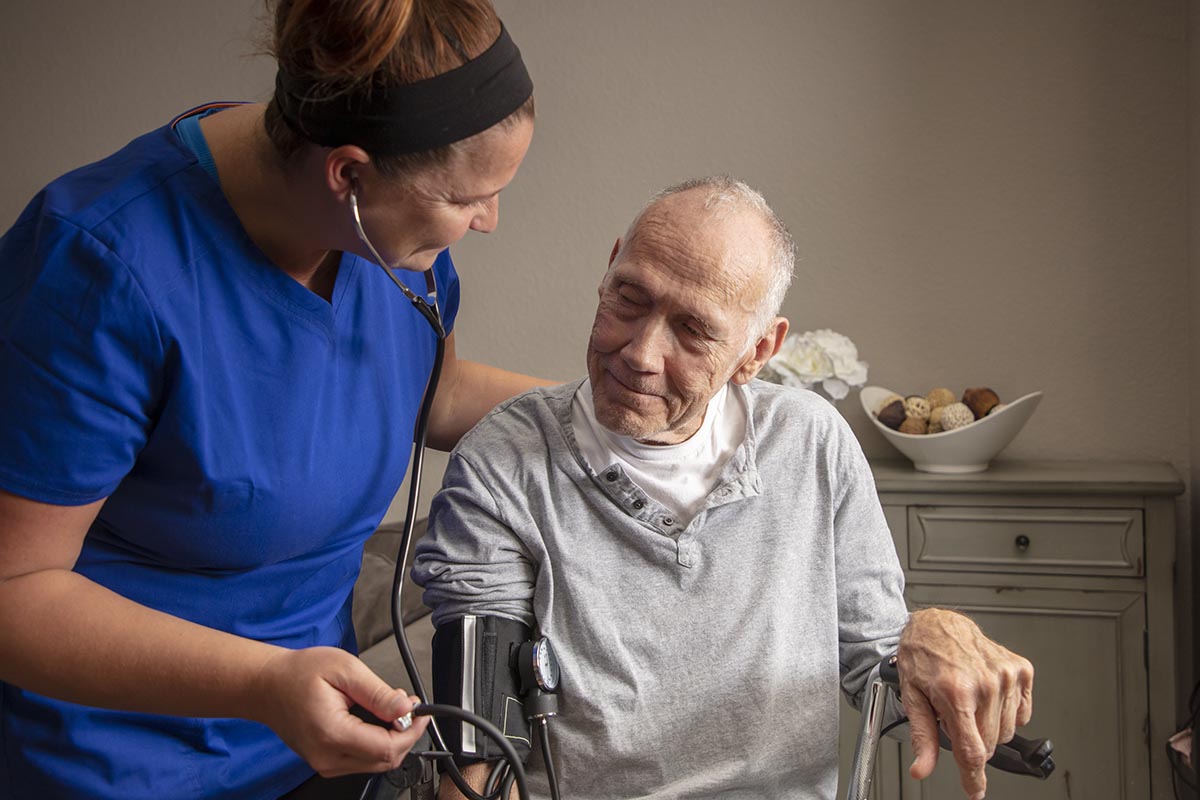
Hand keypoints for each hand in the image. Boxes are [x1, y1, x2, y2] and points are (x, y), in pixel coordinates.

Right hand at [247, 646, 429, 776]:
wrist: (266, 685)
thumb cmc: (298, 673)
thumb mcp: (344, 669)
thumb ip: (378, 693)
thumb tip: (406, 709)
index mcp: (332, 733)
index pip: (387, 748)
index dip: (411, 730)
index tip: (420, 710)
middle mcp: (327, 756)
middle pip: (385, 760)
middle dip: (405, 734)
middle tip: (406, 706)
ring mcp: (324, 763)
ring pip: (375, 763)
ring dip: (392, 739)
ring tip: (389, 709)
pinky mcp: (325, 761)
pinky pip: (361, 760)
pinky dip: (376, 743)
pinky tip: (374, 720)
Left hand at [896, 608, 1033, 798]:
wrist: (938, 624)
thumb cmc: (923, 655)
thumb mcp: (912, 696)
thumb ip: (921, 736)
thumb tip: (922, 768)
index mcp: (956, 692)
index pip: (972, 751)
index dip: (973, 777)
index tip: (975, 791)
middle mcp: (985, 683)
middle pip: (990, 745)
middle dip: (971, 740)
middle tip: (954, 716)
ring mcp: (1006, 675)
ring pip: (1006, 732)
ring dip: (987, 726)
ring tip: (968, 701)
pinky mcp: (1021, 669)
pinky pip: (1022, 713)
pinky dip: (1006, 712)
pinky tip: (987, 695)